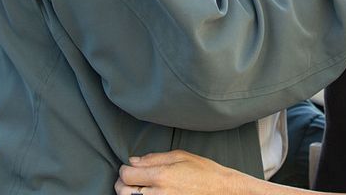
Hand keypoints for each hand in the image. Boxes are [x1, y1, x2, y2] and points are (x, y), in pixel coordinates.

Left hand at [116, 150, 252, 194]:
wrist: (222, 190)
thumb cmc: (204, 171)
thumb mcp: (180, 156)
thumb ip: (154, 158)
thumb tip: (133, 161)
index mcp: (161, 175)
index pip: (127, 174)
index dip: (124, 169)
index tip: (129, 167)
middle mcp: (159, 193)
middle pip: (123, 192)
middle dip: (123, 183)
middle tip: (130, 178)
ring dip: (130, 194)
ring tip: (138, 188)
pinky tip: (148, 194)